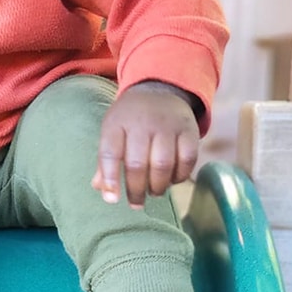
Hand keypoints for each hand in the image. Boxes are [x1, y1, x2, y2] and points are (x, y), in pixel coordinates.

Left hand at [92, 81, 201, 208]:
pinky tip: (172, 180)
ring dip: (158, 186)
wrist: (159, 89)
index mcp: (117, 122)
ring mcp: (167, 125)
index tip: (112, 199)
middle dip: (136, 190)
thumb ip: (106, 161)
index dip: (110, 178)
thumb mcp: (112, 131)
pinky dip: (180, 176)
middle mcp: (141, 122)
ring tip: (154, 191)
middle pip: (137, 164)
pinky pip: (187, 160)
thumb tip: (103, 191)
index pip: (110, 152)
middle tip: (136, 202)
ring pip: (163, 164)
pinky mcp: (189, 129)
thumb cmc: (130, 119)